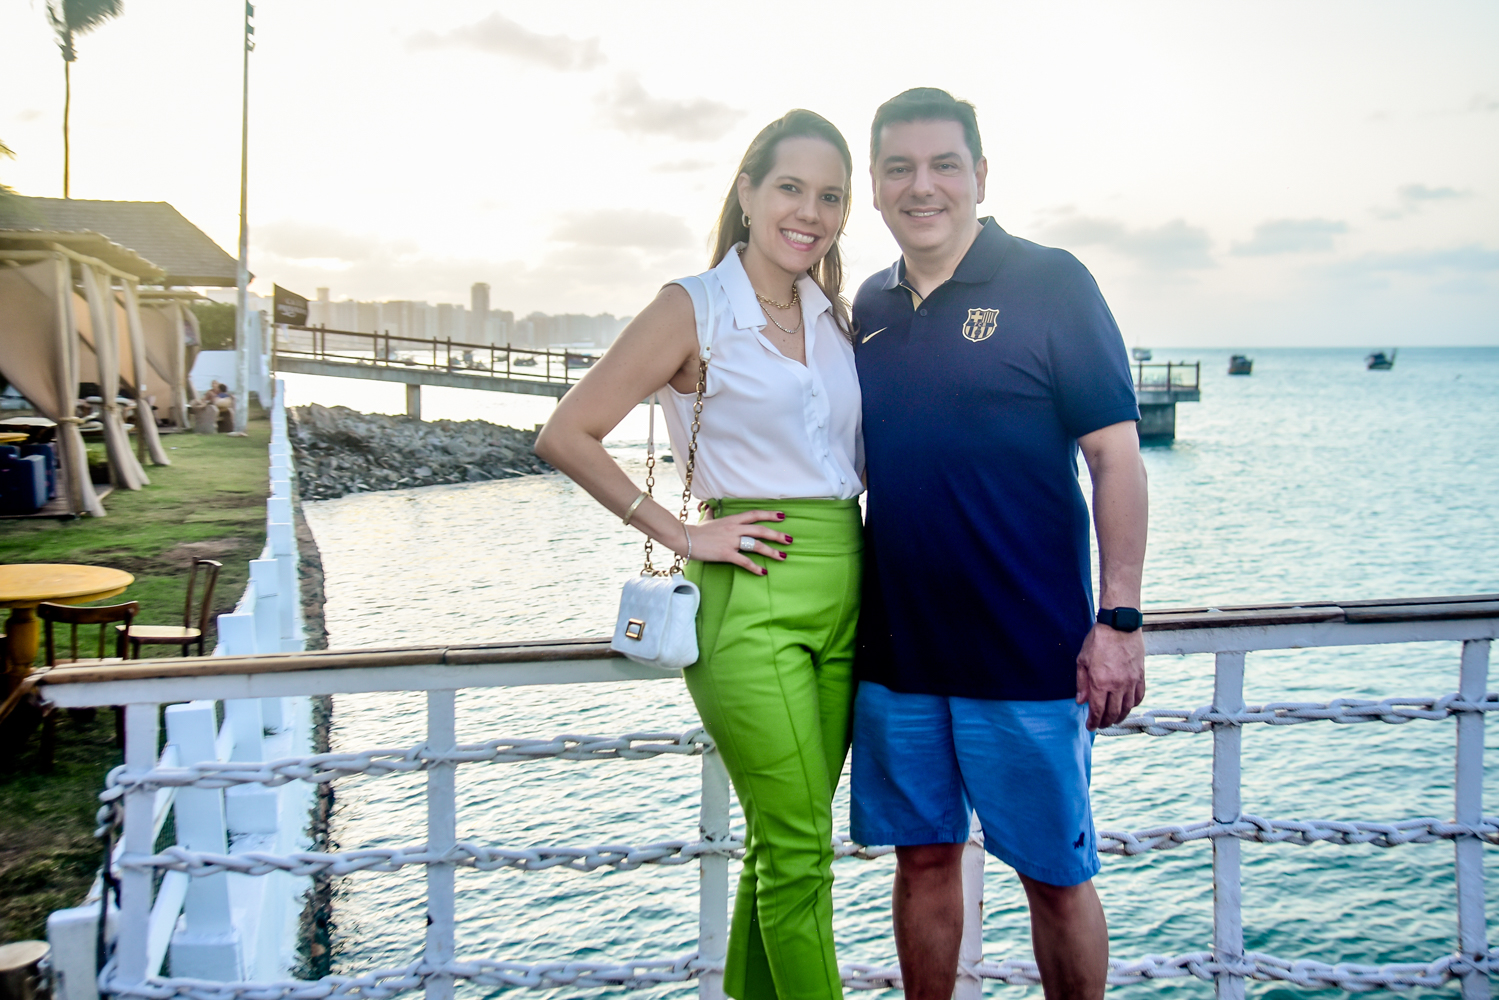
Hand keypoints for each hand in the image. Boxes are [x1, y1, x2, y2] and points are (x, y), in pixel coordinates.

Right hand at [676, 510, 790, 575]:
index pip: (755, 514)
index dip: (770, 514)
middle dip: (777, 535)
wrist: (685, 538)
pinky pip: (744, 561)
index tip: (782, 516)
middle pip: (761, 530)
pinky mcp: (726, 554)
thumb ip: (711, 513)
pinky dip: (755, 567)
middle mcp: (734, 529)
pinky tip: (763, 572)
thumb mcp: (706, 519)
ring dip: (771, 551)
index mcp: (732, 520)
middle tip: (790, 539)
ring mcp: (731, 541)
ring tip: (783, 556)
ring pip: (756, 545)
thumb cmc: (696, 530)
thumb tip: (708, 506)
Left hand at [1075, 623, 1144, 729]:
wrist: (1120, 625)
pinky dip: (1133, 706)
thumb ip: (1081, 683)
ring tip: (1113, 719)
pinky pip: (1139, 697)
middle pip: (1113, 713)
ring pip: (1127, 708)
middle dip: (1105, 722)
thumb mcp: (1082, 660)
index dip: (1093, 722)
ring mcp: (1131, 681)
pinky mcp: (1141, 676)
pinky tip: (1127, 707)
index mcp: (1100, 682)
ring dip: (1119, 717)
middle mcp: (1117, 685)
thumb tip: (1081, 702)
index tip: (1090, 727)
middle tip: (1100, 725)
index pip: (1097, 710)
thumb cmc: (1098, 640)